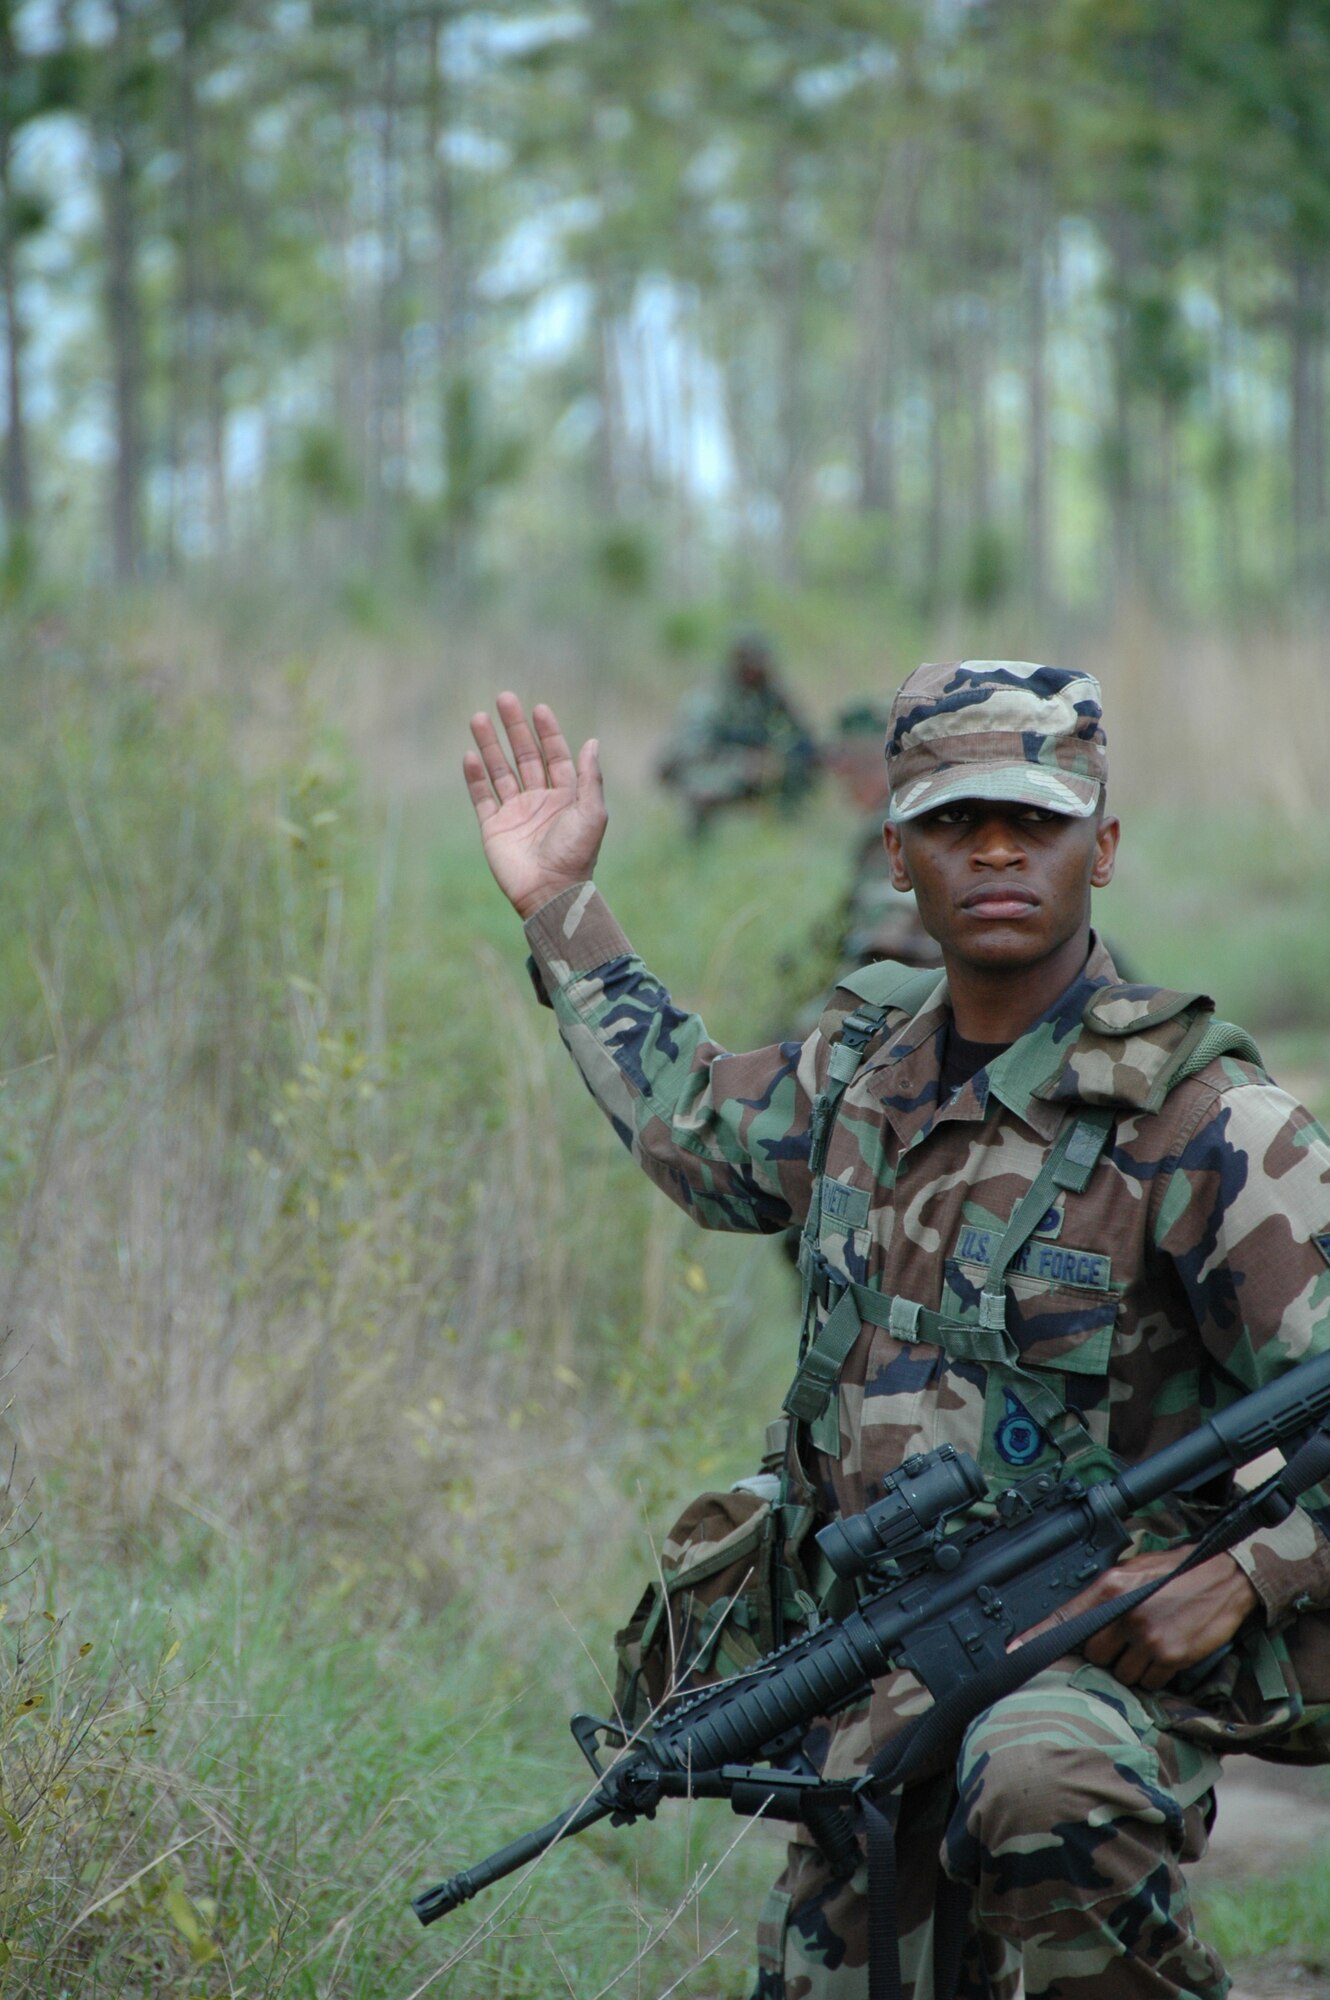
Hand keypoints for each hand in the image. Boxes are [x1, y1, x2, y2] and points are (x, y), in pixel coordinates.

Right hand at [464, 693, 606, 919]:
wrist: (550, 891)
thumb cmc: (575, 853)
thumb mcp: (591, 812)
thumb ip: (589, 776)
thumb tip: (592, 741)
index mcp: (565, 797)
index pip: (554, 756)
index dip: (547, 732)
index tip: (538, 708)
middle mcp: (539, 801)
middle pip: (524, 756)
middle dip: (514, 728)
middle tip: (504, 698)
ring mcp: (515, 813)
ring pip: (499, 771)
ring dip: (490, 744)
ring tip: (478, 717)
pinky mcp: (494, 828)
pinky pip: (482, 798)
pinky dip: (475, 777)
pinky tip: (470, 755)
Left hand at [1012, 1547, 1258, 1692]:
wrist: (1226, 1578)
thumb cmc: (1179, 1571)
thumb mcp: (1135, 1571)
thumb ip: (1108, 1594)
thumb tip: (1084, 1619)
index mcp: (1110, 1586)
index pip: (1066, 1616)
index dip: (1037, 1636)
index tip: (1014, 1650)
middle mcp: (1123, 1612)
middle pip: (1093, 1652)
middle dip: (1106, 1652)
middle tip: (1126, 1639)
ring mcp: (1146, 1637)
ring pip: (1120, 1673)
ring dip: (1131, 1666)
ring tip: (1150, 1644)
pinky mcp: (1169, 1656)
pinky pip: (1148, 1682)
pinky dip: (1154, 1675)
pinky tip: (1167, 1653)